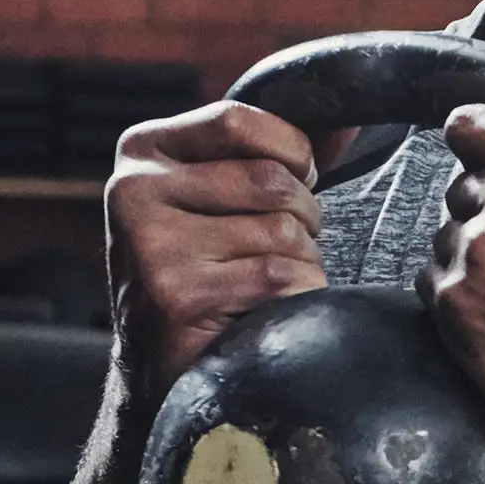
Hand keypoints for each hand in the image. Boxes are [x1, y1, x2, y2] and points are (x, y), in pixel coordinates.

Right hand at [103, 102, 327, 408]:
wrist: (155, 362)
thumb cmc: (202, 268)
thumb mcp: (217, 195)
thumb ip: (272, 152)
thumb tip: (348, 125)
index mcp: (143, 150)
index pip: (238, 121)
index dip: (291, 150)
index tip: (299, 179)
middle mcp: (136, 190)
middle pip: (270, 180)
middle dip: (302, 216)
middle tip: (285, 246)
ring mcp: (153, 245)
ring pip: (282, 232)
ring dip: (301, 261)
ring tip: (269, 282)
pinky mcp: (178, 295)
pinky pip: (277, 277)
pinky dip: (294, 295)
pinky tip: (266, 309)